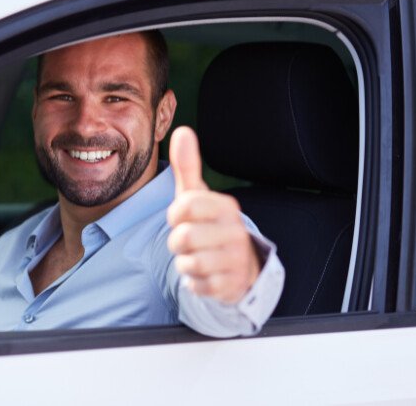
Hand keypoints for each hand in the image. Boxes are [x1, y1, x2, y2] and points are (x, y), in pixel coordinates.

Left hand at [166, 126, 259, 303]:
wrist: (240, 265)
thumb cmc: (209, 224)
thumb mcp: (197, 196)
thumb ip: (187, 166)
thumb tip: (183, 131)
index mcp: (225, 207)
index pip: (184, 206)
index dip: (175, 215)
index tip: (182, 219)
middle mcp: (235, 231)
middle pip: (182, 238)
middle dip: (177, 243)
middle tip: (190, 241)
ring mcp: (235, 259)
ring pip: (188, 263)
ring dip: (185, 263)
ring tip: (197, 256)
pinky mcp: (231, 285)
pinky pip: (197, 285)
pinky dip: (194, 282)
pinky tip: (204, 274)